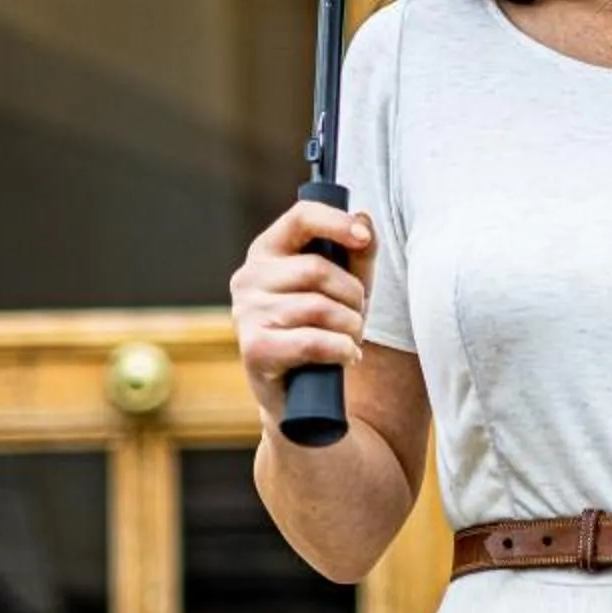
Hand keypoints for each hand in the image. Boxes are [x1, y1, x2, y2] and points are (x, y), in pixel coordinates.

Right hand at [229, 197, 374, 430]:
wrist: (299, 395)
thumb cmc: (322, 329)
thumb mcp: (345, 286)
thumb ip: (358, 252)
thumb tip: (364, 218)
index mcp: (267, 251)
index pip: (301, 217)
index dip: (336, 223)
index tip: (363, 238)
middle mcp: (249, 277)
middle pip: (317, 269)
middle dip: (353, 295)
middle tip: (358, 317)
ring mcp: (247, 313)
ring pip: (319, 307)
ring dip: (350, 327)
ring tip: (351, 339)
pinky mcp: (254, 349)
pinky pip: (312, 341)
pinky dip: (341, 350)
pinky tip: (346, 357)